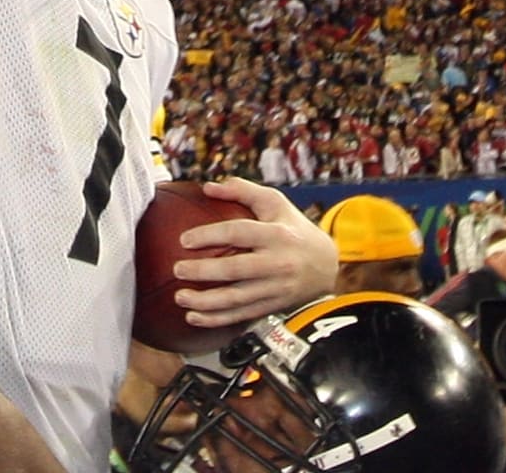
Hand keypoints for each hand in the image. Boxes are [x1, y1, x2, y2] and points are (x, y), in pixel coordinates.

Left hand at [171, 177, 337, 327]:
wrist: (327, 265)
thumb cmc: (293, 229)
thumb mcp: (275, 203)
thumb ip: (242, 190)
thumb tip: (207, 187)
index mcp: (278, 234)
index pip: (240, 232)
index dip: (210, 235)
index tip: (184, 239)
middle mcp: (279, 262)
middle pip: (236, 269)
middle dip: (204, 272)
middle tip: (178, 269)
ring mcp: (277, 288)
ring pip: (237, 299)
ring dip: (206, 302)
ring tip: (180, 297)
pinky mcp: (273, 306)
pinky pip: (242, 315)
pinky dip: (217, 319)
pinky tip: (194, 317)